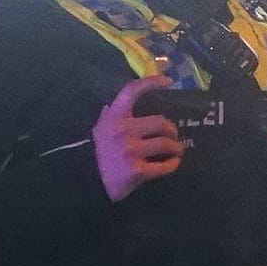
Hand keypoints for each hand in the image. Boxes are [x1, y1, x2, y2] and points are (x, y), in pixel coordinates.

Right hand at [92, 75, 183, 202]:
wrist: (90, 184)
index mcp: (113, 118)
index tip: (168, 81)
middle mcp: (121, 131)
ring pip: (166, 143)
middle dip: (172, 130)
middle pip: (160, 122)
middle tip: (173, 135)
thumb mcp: (100, 130)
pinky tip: (173, 163)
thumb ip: (112, 114)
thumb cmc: (99, 155)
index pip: (131, 92)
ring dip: (176, 147)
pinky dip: (173, 164)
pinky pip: (165, 165)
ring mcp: (130, 151)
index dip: (151, 82)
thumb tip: (126, 98)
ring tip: (176, 150)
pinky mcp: (137, 170)